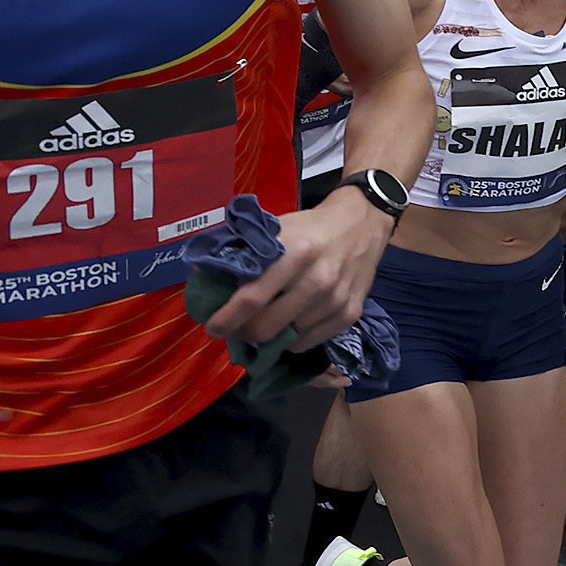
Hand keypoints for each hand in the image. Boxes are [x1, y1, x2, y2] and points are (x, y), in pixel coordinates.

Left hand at [213, 195, 394, 346]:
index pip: (252, 298)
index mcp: (296, 253)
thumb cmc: (311, 227)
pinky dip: (292, 339)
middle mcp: (318, 280)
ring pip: (287, 338)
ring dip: (268, 336)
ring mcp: (336, 300)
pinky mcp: (350, 313)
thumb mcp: (276, 227)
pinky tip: (287, 325)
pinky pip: (308, 342)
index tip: (213, 326)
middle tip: (236, 327)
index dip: (226, 318)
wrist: (362, 223)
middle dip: (243, 332)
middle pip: (266, 326)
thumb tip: (203, 270)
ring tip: (262, 323)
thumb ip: (244, 250)